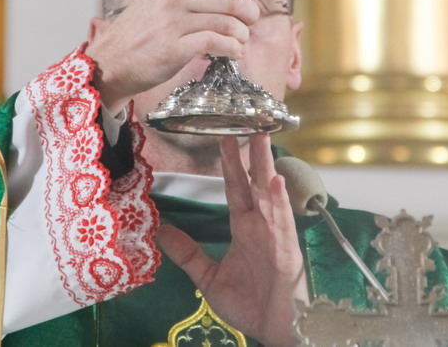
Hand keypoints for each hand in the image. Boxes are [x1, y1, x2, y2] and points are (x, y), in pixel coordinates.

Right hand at [87, 0, 277, 112]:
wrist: (110, 60)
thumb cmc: (140, 29)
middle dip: (250, 12)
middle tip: (250, 21)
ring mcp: (174, 22)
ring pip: (229, 24)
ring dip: (242, 35)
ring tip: (239, 41)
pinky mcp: (175, 48)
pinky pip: (219, 45)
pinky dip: (233, 50)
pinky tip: (232, 53)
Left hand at [156, 135, 307, 346]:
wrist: (275, 331)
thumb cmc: (251, 305)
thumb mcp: (209, 278)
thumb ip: (188, 254)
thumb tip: (160, 230)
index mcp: (245, 228)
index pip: (235, 187)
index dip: (230, 163)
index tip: (225, 136)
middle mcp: (262, 224)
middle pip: (254, 181)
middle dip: (250, 152)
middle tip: (245, 120)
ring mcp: (277, 234)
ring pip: (270, 192)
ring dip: (266, 164)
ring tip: (263, 136)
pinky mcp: (287, 249)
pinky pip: (283, 221)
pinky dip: (279, 200)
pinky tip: (274, 180)